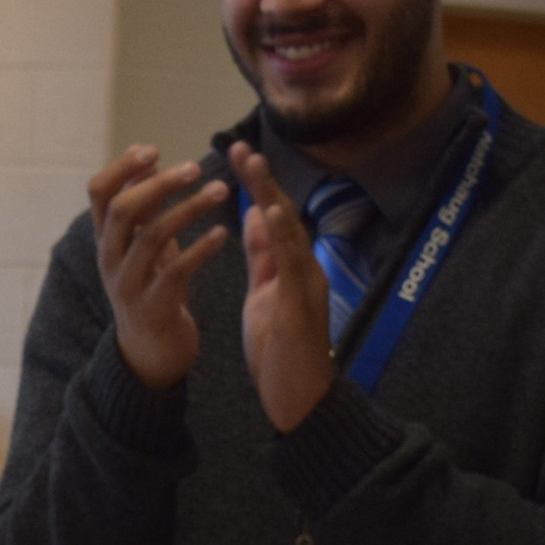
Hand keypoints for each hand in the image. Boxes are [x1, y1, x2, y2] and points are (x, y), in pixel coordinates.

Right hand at [88, 145, 231, 391]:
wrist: (150, 352)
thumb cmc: (152, 287)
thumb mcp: (143, 245)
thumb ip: (144, 206)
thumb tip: (148, 159)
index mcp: (105, 240)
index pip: (98, 192)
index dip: (123, 167)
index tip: (154, 150)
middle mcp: (110, 259)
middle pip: (123, 210)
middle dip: (159, 183)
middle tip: (195, 167)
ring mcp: (128, 285)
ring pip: (152, 237)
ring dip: (188, 209)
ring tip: (221, 191)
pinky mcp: (154, 307)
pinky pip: (176, 272)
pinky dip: (201, 249)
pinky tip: (223, 234)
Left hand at [228, 148, 339, 436]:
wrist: (299, 398)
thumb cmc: (282, 350)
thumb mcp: (265, 295)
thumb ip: (264, 259)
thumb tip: (257, 219)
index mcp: (289, 267)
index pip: (271, 217)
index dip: (255, 186)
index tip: (237, 156)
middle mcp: (303, 268)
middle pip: (282, 214)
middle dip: (261, 180)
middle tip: (241, 146)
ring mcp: (307, 284)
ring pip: (291, 230)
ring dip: (271, 195)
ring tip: (253, 165)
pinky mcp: (303, 304)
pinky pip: (294, 264)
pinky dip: (284, 235)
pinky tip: (270, 212)